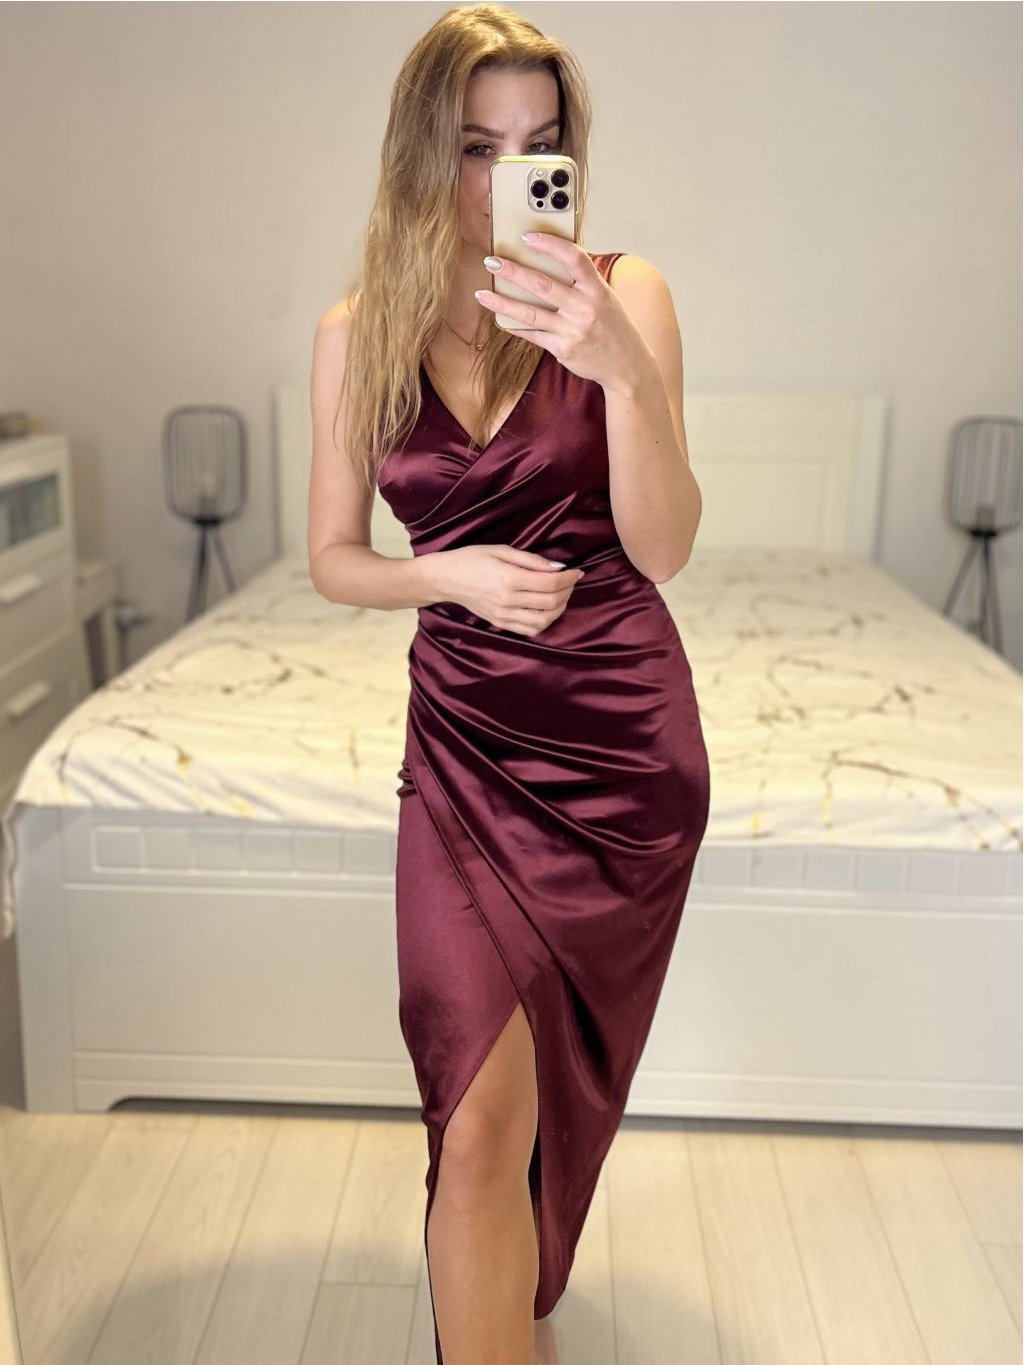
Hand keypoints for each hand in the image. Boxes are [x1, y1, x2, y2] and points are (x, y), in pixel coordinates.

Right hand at [433, 544, 584, 636]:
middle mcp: (507, 601)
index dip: (569, 578)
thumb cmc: (472, 559)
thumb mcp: (502, 550)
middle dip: (567, 591)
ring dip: (559, 609)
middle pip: (551, 602)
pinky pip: (529, 630)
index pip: (550, 583)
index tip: (577, 571)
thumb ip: (532, 560)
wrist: (445, 578)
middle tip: (570, 581)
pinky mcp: (499, 623)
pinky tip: (546, 610)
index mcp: (508, 579)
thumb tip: (559, 567)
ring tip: (561, 596)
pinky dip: (544, 622)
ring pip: (543, 621)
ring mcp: (503, 616)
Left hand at [475, 234, 647, 388]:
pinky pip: (534, 334)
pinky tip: (500, 318)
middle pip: (544, 285)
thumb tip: (554, 258)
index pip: (574, 259)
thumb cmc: (615, 328)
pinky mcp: (563, 350)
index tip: (527, 237)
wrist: (628, 367)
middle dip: (514, 272)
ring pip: (531, 313)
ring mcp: (573, 331)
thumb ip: (584, 281)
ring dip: (503, 303)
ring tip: (482, 294)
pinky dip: (515, 326)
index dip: (550, 245)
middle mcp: (585, 309)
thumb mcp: (607, 298)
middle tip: (492, 261)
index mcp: (598, 290)